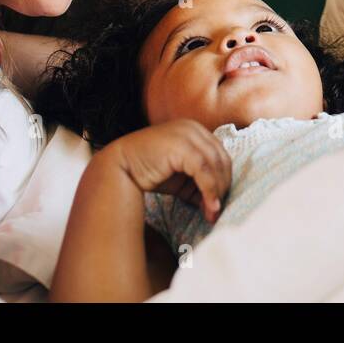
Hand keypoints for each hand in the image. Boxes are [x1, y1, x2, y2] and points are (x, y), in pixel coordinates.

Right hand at [103, 120, 232, 223]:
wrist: (120, 167)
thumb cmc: (148, 171)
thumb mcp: (180, 179)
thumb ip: (198, 186)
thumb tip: (215, 206)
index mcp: (195, 131)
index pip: (220, 156)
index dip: (223, 180)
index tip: (219, 204)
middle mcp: (193, 129)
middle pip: (221, 160)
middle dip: (222, 188)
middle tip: (216, 212)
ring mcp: (187, 134)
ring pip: (215, 165)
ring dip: (217, 192)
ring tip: (212, 213)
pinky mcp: (181, 146)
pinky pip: (203, 170)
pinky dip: (209, 190)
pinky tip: (207, 206)